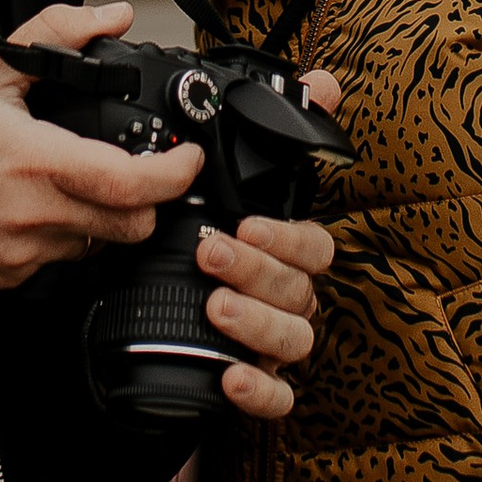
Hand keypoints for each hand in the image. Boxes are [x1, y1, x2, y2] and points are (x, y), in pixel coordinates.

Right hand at [0, 2, 203, 303]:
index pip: (134, 184)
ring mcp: (25, 254)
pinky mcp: (10, 279)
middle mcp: (38, 216)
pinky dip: (65, 237)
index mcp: (39, 162)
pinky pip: (59, 263)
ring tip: (81, 185)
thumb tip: (110, 19)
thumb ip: (55, 35)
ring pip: (99, 245)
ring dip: (106, 218)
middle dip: (151, 200)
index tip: (187, 157)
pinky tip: (39, 209)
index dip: (177, 173)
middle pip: (134, 225)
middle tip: (144, 172)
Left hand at [202, 59, 339, 422]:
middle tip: (209, 252)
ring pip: (294, 342)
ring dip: (257, 324)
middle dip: (256, 271)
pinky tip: (229, 378)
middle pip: (299, 290)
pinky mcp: (257, 385)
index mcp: (291, 253)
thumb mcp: (235, 180)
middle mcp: (292, 298)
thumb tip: (325, 81)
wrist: (156, 310)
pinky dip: (258, 392)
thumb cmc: (210, 236)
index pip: (315, 246)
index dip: (287, 238)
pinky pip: (276, 400)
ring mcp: (277, 343)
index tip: (247, 225)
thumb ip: (284, 128)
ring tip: (215, 306)